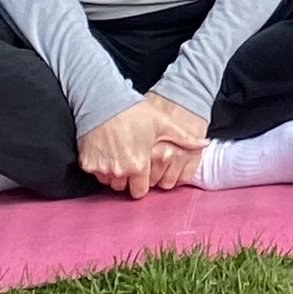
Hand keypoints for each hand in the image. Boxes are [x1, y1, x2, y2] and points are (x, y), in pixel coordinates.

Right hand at [78, 93, 206, 195]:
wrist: (103, 101)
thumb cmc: (135, 112)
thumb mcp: (163, 123)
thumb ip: (184, 138)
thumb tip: (204, 145)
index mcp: (139, 165)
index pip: (140, 192)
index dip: (143, 182)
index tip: (143, 170)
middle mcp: (119, 171)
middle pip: (124, 188)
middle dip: (128, 178)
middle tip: (131, 160)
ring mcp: (101, 168)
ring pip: (109, 182)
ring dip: (114, 173)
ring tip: (120, 154)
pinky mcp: (87, 164)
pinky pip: (96, 173)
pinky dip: (101, 166)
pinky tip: (107, 151)